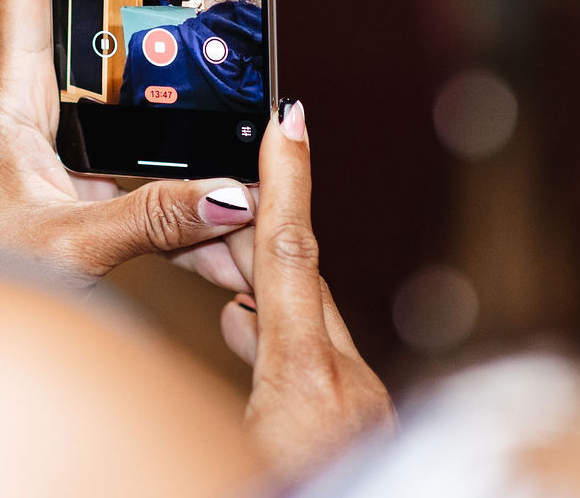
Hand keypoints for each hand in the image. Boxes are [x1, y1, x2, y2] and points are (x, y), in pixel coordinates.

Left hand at [0, 0, 255, 291]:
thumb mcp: (69, 245)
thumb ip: (153, 220)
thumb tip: (237, 191)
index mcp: (7, 88)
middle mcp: (13, 87)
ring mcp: (27, 117)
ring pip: (81, 43)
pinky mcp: (46, 153)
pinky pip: (100, 107)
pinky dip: (136, 102)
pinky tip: (172, 119)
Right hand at [220, 101, 394, 478]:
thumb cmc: (294, 482)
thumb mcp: (238, 442)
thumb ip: (217, 391)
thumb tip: (234, 318)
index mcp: (308, 386)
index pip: (292, 262)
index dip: (285, 185)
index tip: (289, 117)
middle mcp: (347, 390)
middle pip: (304, 287)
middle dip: (265, 235)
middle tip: (232, 182)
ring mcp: (360, 413)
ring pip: (308, 329)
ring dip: (266, 296)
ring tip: (220, 272)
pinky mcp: (362, 433)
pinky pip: (317, 367)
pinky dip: (280, 342)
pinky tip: (251, 336)